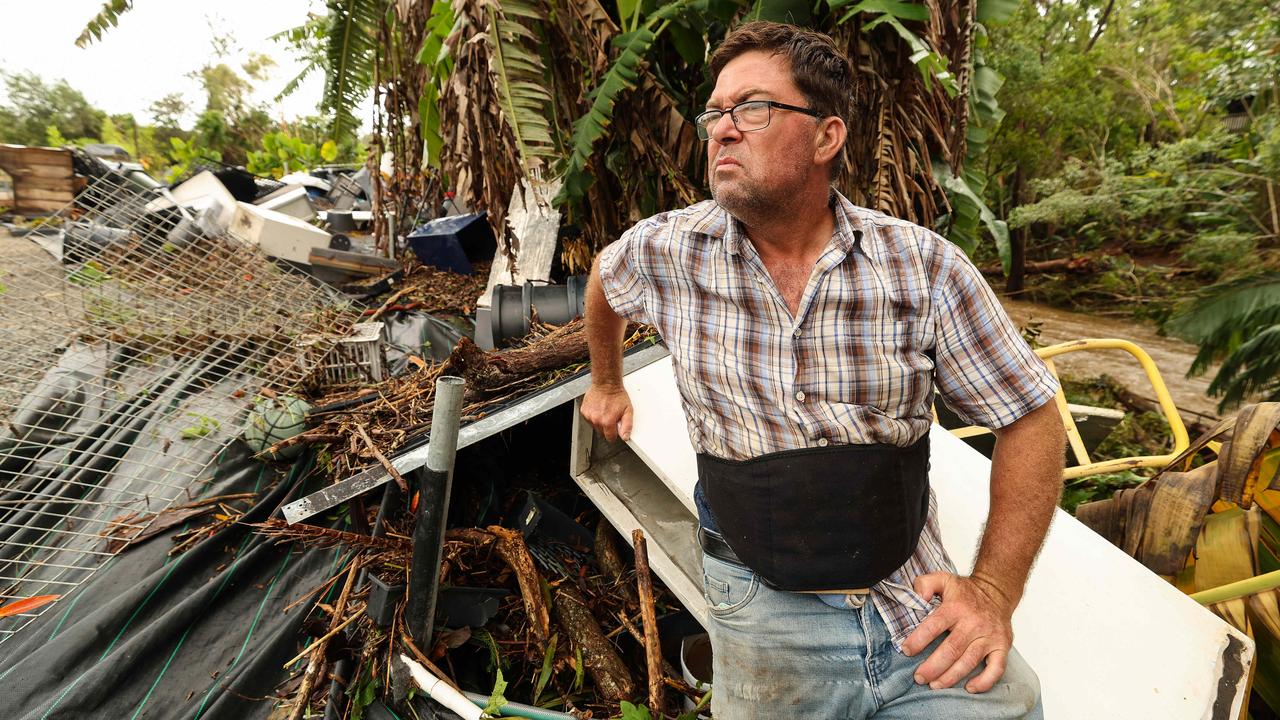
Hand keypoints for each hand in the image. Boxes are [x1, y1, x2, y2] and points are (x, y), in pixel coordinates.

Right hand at [580, 384, 633, 441]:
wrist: (606, 383)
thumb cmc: (617, 395)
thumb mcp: (628, 411)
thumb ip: (627, 426)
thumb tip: (625, 437)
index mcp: (607, 422)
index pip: (610, 438)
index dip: (614, 433)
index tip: (616, 427)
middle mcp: (596, 420)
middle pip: (602, 433)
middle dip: (607, 427)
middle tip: (611, 416)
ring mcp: (589, 416)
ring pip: (595, 426)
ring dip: (600, 421)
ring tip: (605, 411)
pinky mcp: (584, 411)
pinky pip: (589, 419)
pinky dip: (594, 416)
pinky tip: (599, 408)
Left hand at [900, 572, 1015, 693]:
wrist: (997, 592)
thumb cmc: (965, 591)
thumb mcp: (943, 579)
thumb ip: (925, 584)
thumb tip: (918, 597)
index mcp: (956, 608)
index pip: (934, 626)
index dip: (918, 640)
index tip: (906, 651)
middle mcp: (973, 623)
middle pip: (951, 649)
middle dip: (933, 666)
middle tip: (919, 677)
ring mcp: (989, 636)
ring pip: (969, 661)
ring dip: (951, 677)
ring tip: (935, 685)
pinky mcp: (1001, 646)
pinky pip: (996, 668)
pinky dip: (985, 681)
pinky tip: (970, 688)